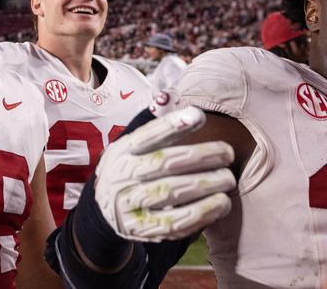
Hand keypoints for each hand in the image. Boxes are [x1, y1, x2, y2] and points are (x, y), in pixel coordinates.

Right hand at [94, 106, 234, 240]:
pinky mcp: (141, 229)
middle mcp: (121, 177)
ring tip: (228, 178)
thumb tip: (179, 105)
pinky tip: (220, 204)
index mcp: (121, 152)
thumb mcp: (132, 150)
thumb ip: (154, 132)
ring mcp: (129, 204)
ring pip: (170, 193)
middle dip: (199, 156)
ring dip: (204, 185)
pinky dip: (200, 213)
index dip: (171, 125)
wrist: (106, 213)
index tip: (198, 115)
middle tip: (227, 152)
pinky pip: (174, 223)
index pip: (146, 136)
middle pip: (162, 163)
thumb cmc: (131, 173)